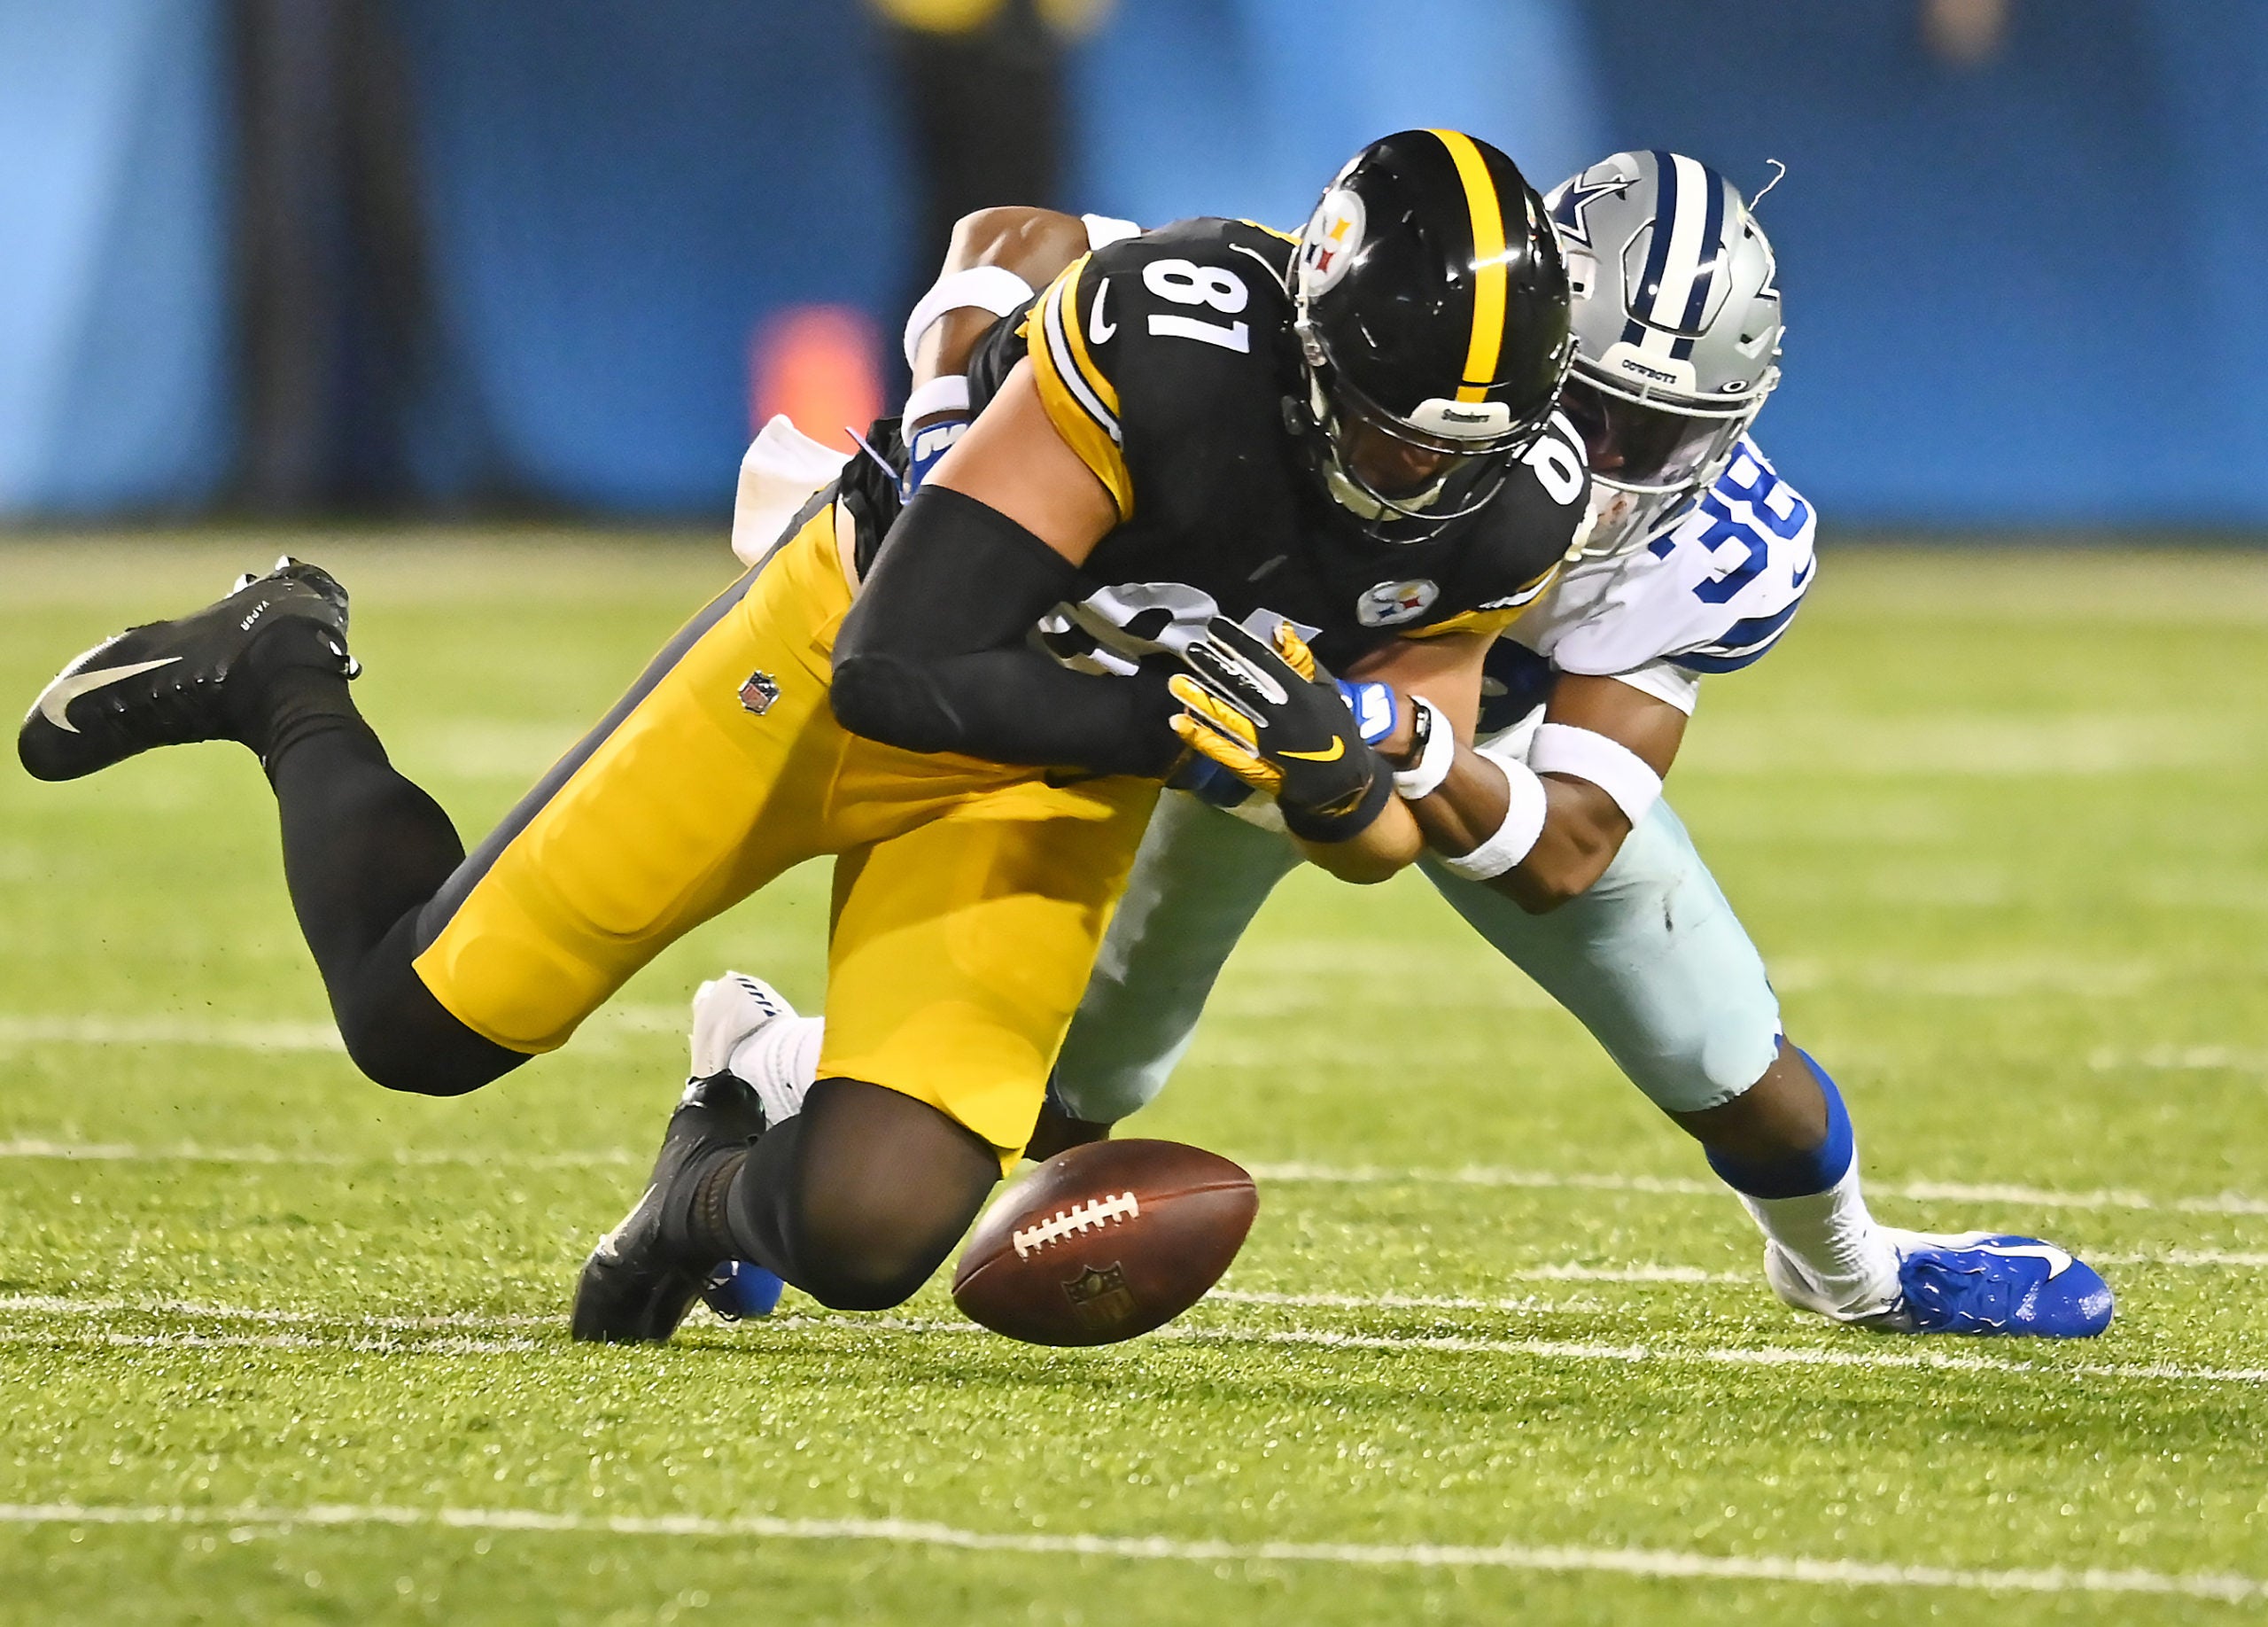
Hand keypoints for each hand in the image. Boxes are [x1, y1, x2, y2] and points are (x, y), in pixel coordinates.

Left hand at [1169, 618, 1389, 840]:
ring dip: (1200, 699)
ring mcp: (1263, 744)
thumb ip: (1302, 661)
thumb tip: (1279, 629)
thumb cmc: (1336, 731)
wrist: (1340, 786)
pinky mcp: (1251, 766)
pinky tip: (1179, 722)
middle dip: (1214, 666)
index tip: (1215, 627)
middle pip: (1240, 686)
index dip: (1237, 642)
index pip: (1263, 662)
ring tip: (1176, 681)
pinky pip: (1221, 749)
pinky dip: (1199, 736)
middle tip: (1189, 648)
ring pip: (1226, 716)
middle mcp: (1279, 717)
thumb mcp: (1327, 690)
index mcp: (1299, 695)